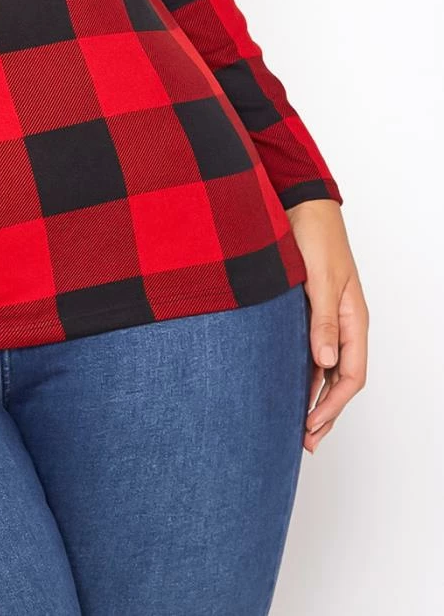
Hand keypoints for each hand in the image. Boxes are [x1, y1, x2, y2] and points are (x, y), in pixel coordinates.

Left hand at [284, 199, 368, 453]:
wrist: (303, 205)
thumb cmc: (314, 237)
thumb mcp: (318, 281)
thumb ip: (322, 322)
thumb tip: (326, 363)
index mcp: (354, 320)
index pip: (351, 376)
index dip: (332, 406)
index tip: (310, 426)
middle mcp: (344, 323)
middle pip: (341, 379)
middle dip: (325, 412)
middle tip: (305, 440)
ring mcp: (329, 317)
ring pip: (327, 368)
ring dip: (314, 396)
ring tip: (298, 424)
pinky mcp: (310, 309)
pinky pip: (314, 350)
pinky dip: (305, 373)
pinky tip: (291, 386)